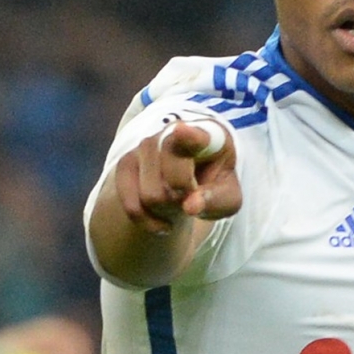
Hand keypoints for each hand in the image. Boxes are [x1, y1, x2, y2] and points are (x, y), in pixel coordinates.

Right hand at [115, 119, 241, 234]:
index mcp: (208, 136)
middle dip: (184, 198)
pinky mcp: (125, 163)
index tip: (180, 131)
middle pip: (173, 180)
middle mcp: (172, 133)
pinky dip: (148, 222)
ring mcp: (146, 146)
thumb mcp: (228, 197)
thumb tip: (190, 206)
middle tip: (192, 194)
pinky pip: (132, 206)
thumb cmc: (215, 185)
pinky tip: (162, 219)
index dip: (188, 136)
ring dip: (166, 209)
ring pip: (151, 196)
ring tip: (177, 200)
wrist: (191, 180)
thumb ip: (217, 200)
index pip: (197, 137)